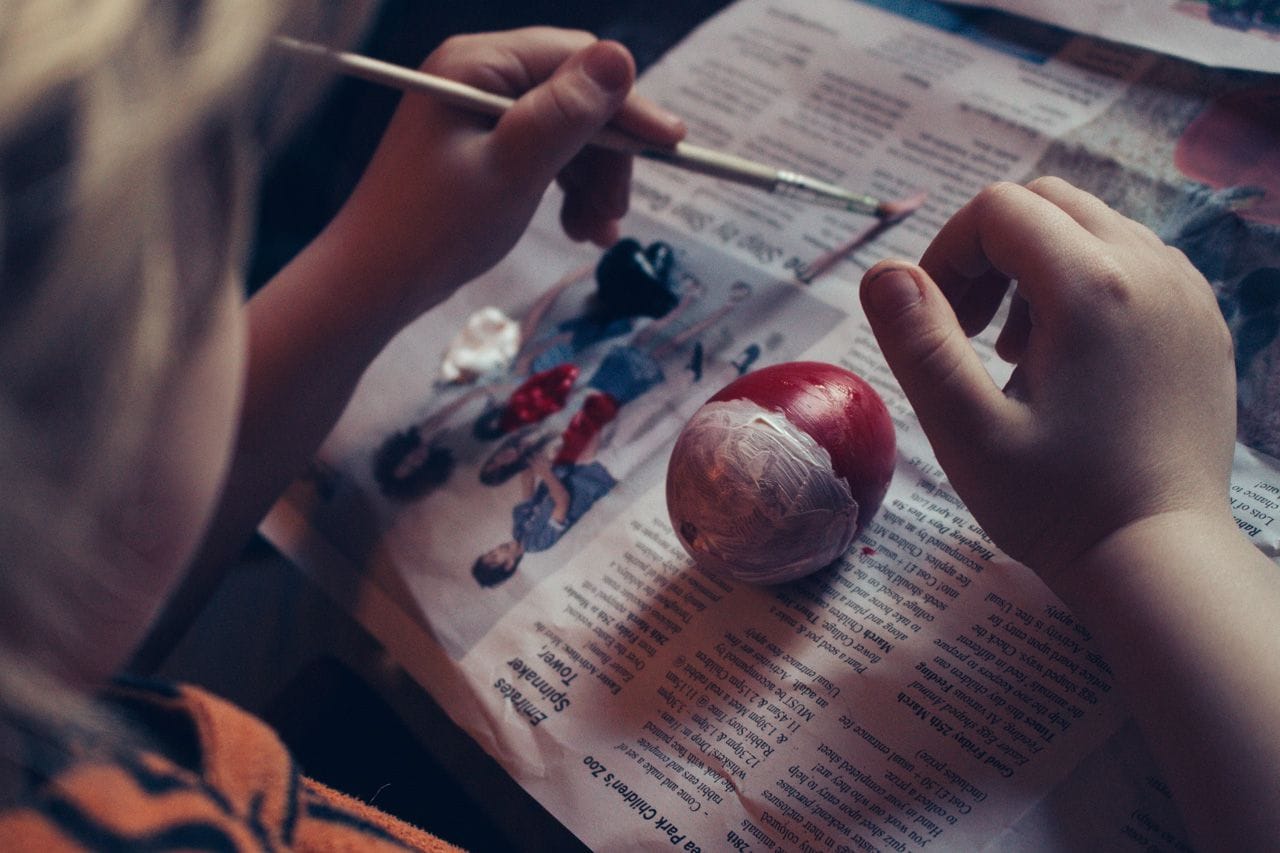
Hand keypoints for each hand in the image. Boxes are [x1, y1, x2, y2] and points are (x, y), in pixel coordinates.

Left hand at [325, 27, 685, 317]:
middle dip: (607, 156)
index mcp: (477, 64)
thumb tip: (620, 57)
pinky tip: (578, 229)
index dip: (627, 103)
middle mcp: (478, 75)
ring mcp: (478, 112)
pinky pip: (545, 154)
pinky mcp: (481, 146)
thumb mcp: (512, 170)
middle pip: (575, 97)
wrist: (374, 282)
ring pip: (567, 131)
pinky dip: (568, 189)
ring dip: (592, 181)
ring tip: (593, 234)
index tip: (671, 147)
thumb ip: (566, 114)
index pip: (575, 61)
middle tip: (617, 214)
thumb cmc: (433, 228)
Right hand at [860, 178, 1236, 581]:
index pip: (997, 209)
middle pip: (1046, 204)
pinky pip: (1134, 262)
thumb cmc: (1055, 503)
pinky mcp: (1203, 322)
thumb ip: (918, 342)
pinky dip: (1086, 284)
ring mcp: (1187, 292)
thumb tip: (884, 271)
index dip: (947, 253)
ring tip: (1013, 351)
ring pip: (1093, 227)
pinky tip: (1069, 358)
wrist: (1160, 558)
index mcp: (1089, 286)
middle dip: (989, 250)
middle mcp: (1150, 268)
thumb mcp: (964, 430)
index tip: (935, 322)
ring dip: (1035, 266)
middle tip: (967, 330)